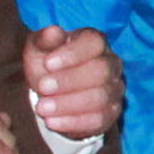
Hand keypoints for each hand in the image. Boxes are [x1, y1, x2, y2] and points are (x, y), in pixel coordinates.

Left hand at [25, 27, 120, 141]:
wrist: (53, 94)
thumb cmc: (47, 65)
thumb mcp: (39, 50)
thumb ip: (44, 40)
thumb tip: (54, 31)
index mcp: (95, 42)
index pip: (94, 42)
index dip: (72, 53)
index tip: (47, 64)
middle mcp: (111, 64)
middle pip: (102, 70)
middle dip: (70, 80)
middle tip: (42, 87)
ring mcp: (115, 90)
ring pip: (101, 97)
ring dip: (68, 104)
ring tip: (42, 108)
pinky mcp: (111, 113)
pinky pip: (99, 119)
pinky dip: (73, 122)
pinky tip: (51, 121)